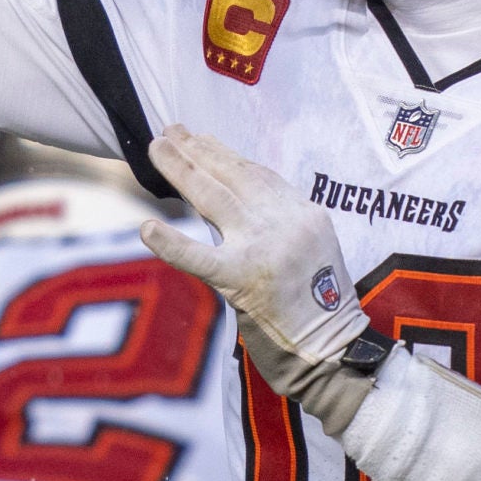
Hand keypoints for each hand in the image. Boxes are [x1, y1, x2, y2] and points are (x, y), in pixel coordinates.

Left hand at [140, 127, 370, 376]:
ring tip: (156, 148)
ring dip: (181, 169)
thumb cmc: (319, 309)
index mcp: (304, 213)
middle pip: (232, 177)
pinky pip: (200, 259)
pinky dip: (171, 243)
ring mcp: (264, 247)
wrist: (333, 350)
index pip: (257, 175)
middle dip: (197, 151)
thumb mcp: (310, 251)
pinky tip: (147, 228)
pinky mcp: (243, 280)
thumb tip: (229, 199)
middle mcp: (286, 221)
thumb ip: (276, 224)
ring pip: (214, 198)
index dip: (224, 154)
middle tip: (168, 131)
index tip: (200, 138)